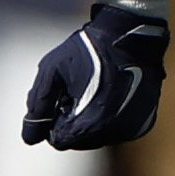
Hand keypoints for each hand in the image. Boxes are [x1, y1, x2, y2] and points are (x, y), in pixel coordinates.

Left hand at [23, 3, 167, 148]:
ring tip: (94, 90)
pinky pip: (115, 132)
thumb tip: (30, 139)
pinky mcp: (143, 123)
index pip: (59, 140)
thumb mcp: (52, 71)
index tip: (61, 96)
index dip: (53, 119)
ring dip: (89, 122)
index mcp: (92, 121)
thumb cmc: (87, 50)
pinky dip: (107, 119)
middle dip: (71, 121)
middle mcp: (115, 130)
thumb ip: (38, 106)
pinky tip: (110, 94)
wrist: (129, 34)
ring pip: (96, 139)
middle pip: (78, 142)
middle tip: (77, 91)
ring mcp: (132, 128)